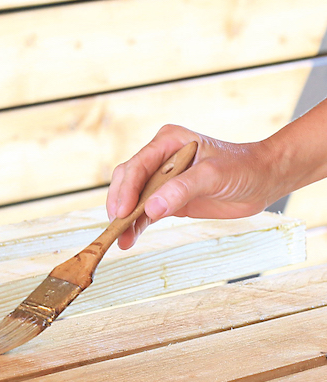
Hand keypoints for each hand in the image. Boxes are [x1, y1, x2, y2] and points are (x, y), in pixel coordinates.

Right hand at [106, 125, 278, 249]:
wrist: (264, 179)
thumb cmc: (242, 168)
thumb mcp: (213, 175)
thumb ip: (182, 189)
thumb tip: (150, 209)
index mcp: (167, 142)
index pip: (137, 165)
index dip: (126, 188)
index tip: (122, 211)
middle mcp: (159, 159)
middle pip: (128, 180)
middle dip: (120, 203)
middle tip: (116, 226)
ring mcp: (162, 179)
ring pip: (133, 198)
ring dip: (126, 219)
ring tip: (120, 239)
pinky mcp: (168, 198)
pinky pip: (146, 212)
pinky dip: (137, 225)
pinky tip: (130, 238)